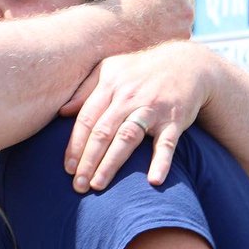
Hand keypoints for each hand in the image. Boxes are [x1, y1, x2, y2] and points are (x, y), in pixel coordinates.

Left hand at [61, 41, 209, 192]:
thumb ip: (86, 90)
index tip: (68, 168)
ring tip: (98, 185)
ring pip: (128, 137)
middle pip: (103, 132)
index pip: (87, 119)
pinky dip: (161, 161)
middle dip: (88, 160)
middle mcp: (129, 97)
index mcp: (110, 85)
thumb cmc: (141, 71)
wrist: (187, 63)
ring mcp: (152, 108)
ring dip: (112, 163)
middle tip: (78, 185)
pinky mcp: (175, 119)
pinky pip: (167, 143)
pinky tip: (154, 181)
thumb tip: (62, 112)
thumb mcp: (111, 70)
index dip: (76, 145)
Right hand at [104, 0, 192, 50]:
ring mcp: (181, 33)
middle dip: (170, 3)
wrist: (116, 32)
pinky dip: (160, 40)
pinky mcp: (170, 51)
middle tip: (151, 5)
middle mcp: (186, 11)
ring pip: (177, 25)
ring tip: (146, 24)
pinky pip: (168, 44)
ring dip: (166, 23)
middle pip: (182, 4)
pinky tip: (146, 39)